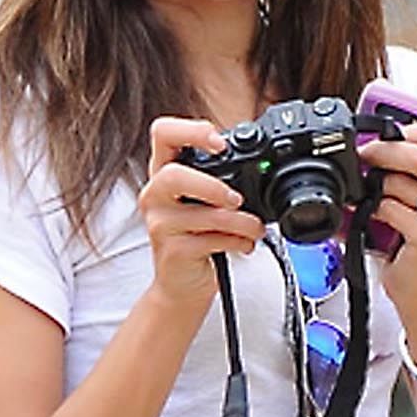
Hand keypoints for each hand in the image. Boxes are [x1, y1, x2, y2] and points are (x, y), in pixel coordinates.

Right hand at [138, 119, 266, 315]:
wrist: (181, 285)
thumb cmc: (196, 237)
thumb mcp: (205, 201)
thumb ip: (221, 178)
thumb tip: (261, 167)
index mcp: (163, 172)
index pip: (163, 133)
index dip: (191, 131)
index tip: (219, 142)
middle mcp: (155, 194)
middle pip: (173, 175)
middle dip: (212, 186)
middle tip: (236, 199)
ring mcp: (160, 224)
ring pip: (205, 214)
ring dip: (242, 221)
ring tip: (255, 227)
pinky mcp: (173, 251)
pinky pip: (211, 241)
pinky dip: (237, 241)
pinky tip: (244, 244)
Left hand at [357, 115, 416, 353]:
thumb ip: (415, 167)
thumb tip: (376, 138)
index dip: (406, 131)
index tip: (382, 137)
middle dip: (383, 152)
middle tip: (364, 157)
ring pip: (400, 182)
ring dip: (376, 188)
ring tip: (372, 199)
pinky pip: (391, 209)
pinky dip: (375, 212)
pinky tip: (376, 221)